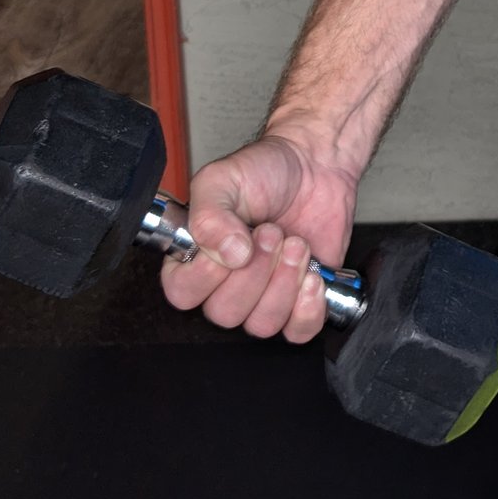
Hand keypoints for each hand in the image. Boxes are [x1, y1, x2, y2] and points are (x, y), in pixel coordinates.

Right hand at [158, 127, 360, 345]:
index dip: (209, 274)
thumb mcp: (222, 180)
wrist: (314, 166)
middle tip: (272, 232)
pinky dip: (308, 307)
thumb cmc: (264, 171)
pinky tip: (313, 275)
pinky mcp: (299, 303)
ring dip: (284, 282)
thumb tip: (226, 254)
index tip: (236, 241)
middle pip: (225, 313)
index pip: (182, 294)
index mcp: (195, 258)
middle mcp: (224, 284)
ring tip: (295, 243)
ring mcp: (263, 297)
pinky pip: (298, 332)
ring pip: (262, 324)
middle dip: (256, 271)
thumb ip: (209, 215)